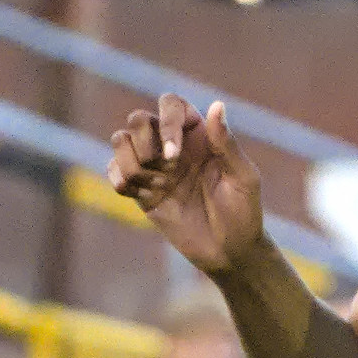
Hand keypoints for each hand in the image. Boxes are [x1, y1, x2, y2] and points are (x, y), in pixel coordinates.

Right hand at [107, 94, 263, 273]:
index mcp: (199, 135)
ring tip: (157, 186)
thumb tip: (217, 105)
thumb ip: (226, 143)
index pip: (171, 104)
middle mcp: (173, 145)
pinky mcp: (140, 190)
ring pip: (120, 140)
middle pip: (138, 118)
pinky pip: (113, 169)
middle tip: (169, 170)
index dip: (166, 121)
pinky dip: (120, 179)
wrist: (229, 252)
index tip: (174, 154)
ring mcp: (154, 167)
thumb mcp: (243, 178)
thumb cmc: (243, 212)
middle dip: (145, 142)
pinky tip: (142, 195)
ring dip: (132, 162)